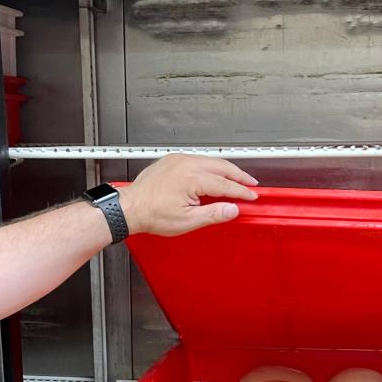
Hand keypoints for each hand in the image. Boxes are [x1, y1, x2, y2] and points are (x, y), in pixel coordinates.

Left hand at [117, 154, 257, 236]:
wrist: (130, 208)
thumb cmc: (152, 214)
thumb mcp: (187, 221)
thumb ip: (213, 214)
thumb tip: (232, 210)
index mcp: (192, 178)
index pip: (225, 184)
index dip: (241, 191)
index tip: (251, 196)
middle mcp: (186, 164)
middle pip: (222, 166)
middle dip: (239, 175)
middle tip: (251, 183)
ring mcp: (178, 160)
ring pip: (210, 161)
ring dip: (226, 169)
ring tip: (237, 178)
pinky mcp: (172, 160)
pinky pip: (198, 160)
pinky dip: (210, 167)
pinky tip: (215, 174)